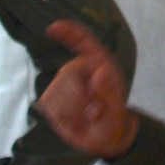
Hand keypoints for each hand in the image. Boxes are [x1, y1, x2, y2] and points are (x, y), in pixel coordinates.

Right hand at [35, 19, 138, 157]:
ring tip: (85, 118)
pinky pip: (48, 105)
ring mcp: (62, 83)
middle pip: (67, 73)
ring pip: (55, 92)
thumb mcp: (117, 110)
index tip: (53, 28)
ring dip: (71, 111)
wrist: (102, 137)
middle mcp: (78, 68)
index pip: (82, 40)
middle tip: (94, 113)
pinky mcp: (50, 99)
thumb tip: (101, 71)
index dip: (68, 32)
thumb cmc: (112, 119)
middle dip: (79, 98)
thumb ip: (109, 92)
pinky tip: (73, 121)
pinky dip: (61, 117)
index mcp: (98, 63)